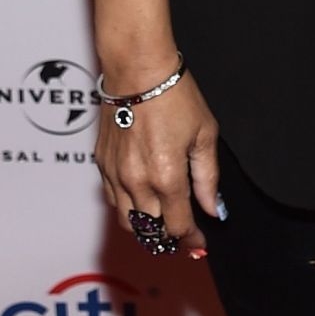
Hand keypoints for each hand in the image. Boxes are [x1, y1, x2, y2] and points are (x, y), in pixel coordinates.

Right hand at [95, 66, 221, 258]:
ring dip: (145, 227)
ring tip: (162, 220)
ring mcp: (115, 174)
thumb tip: (213, 210)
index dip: (191, 240)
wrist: (137, 70)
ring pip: (127, 221)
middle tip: (182, 232)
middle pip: (151, 231)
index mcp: (167, 178)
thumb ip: (207, 179)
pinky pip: (113, 199)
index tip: (199, 245)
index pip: (178, 227)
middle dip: (168, 237)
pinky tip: (142, 197)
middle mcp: (137, 182)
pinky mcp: (101, 164)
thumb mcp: (204, 136)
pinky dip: (128, 207)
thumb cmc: (175, 96)